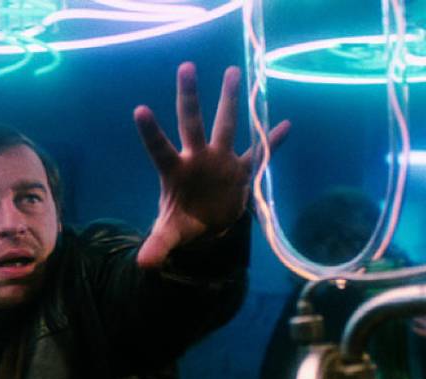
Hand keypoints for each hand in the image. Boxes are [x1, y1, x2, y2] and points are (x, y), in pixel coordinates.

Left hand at [133, 62, 289, 268]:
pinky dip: (272, 142)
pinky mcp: (240, 170)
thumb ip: (158, 246)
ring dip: (230, 100)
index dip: (151, 132)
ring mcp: (220, 160)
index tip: (140, 109)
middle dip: (190, 97)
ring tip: (233, 71)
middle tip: (186, 67)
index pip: (160, 149)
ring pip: (227, 125)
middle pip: (193, 123)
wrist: (207, 227)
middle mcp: (198, 158)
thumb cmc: (184, 224)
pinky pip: (259, 153)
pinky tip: (285, 124)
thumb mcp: (170, 236)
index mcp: (176, 171)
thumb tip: (144, 265)